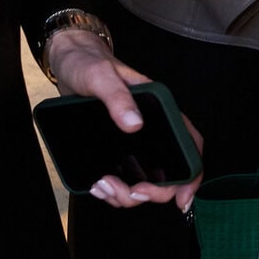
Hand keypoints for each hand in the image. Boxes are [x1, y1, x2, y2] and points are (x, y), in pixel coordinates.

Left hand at [45, 28, 202, 211]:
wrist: (66, 61)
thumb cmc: (87, 61)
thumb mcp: (100, 76)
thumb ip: (117, 97)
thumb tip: (134, 123)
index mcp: (158, 109)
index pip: (188, 143)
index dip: (192, 173)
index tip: (182, 198)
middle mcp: (149, 128)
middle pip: (167, 172)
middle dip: (152, 191)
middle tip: (131, 191)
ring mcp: (131, 141)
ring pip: (143, 180)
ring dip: (127, 194)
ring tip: (104, 186)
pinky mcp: (114, 149)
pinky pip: (122, 179)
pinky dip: (113, 191)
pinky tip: (98, 186)